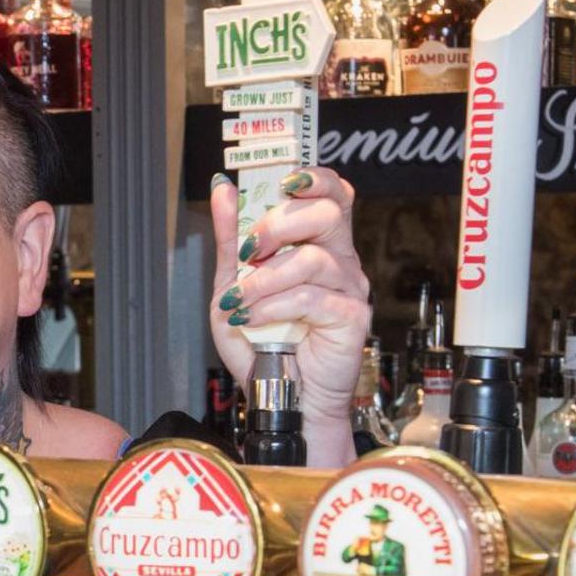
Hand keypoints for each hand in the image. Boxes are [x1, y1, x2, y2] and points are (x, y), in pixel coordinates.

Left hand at [209, 167, 372, 434]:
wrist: (275, 397)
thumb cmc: (261, 345)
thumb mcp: (232, 286)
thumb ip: (230, 239)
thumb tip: (223, 188)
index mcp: (318, 245)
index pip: (333, 193)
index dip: (314, 178)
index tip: (281, 182)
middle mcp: (341, 261)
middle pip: (330, 213)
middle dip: (279, 225)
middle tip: (248, 251)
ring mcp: (350, 288)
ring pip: (313, 259)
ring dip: (264, 279)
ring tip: (240, 303)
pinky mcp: (352, 317)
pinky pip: (311, 298)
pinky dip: (273, 307)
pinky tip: (253, 320)